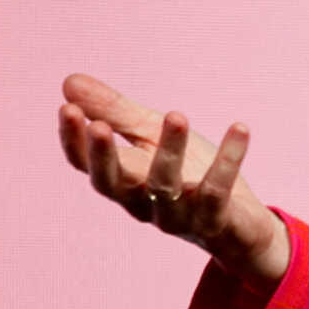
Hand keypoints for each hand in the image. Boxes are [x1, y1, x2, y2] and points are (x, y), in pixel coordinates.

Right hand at [56, 73, 290, 284]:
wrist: (241, 226)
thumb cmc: (190, 174)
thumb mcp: (153, 137)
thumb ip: (115, 113)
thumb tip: (69, 81)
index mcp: (123, 181)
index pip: (86, 165)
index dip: (74, 140)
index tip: (66, 108)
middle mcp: (142, 203)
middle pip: (113, 183)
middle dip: (103, 155)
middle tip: (98, 125)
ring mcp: (177, 217)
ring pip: (166, 186)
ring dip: (170, 150)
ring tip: (176, 115)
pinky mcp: (214, 221)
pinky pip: (217, 190)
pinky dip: (228, 159)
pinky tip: (239, 128)